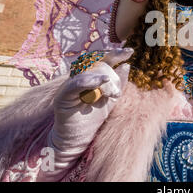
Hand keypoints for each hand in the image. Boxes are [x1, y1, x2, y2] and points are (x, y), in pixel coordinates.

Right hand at [39, 49, 129, 180]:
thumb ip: (118, 84)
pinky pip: (75, 83)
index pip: (102, 60)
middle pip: (96, 64)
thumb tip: (126, 65)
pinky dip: (89, 81)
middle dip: (111, 74)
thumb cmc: (92, 119)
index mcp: (90, 76)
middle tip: (117, 91)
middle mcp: (78, 77)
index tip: (130, 52)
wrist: (76, 140)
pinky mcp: (63, 95)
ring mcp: (69, 84)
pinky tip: (101, 81)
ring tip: (113, 94)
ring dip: (104, 80)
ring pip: (88, 72)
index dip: (115, 54)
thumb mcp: (110, 100)